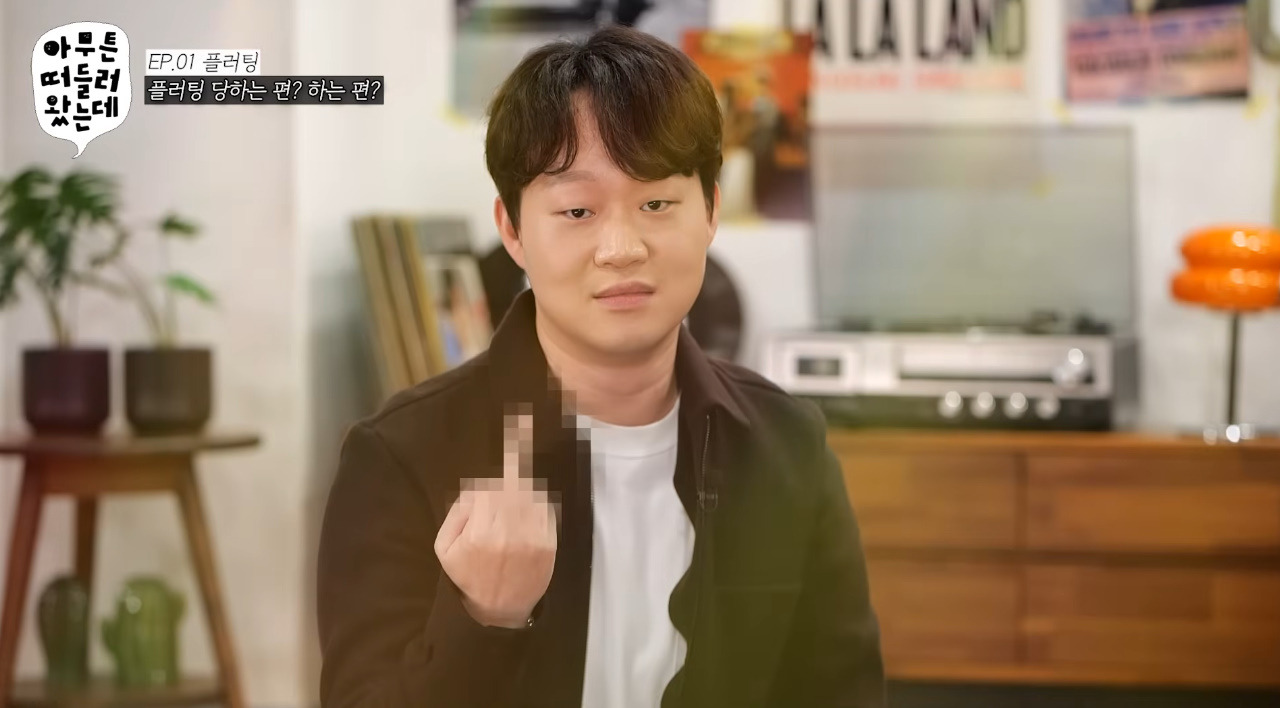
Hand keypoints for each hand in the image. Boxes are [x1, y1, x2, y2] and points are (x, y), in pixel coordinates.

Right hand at [434, 412, 556, 628]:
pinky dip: (535, 504)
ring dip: (524, 485)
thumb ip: (459, 511)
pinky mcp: (549, 543)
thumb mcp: (444, 546)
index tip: (519, 417)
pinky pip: (544, 511)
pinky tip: (522, 511)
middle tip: (522, 424)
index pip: (494, 479)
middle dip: (518, 458)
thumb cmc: (466, 575)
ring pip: (532, 494)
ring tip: (513, 488)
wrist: (497, 611)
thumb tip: (478, 484)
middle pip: (517, 480)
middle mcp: (510, 530)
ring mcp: (533, 537)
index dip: (509, 448)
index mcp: (480, 529)